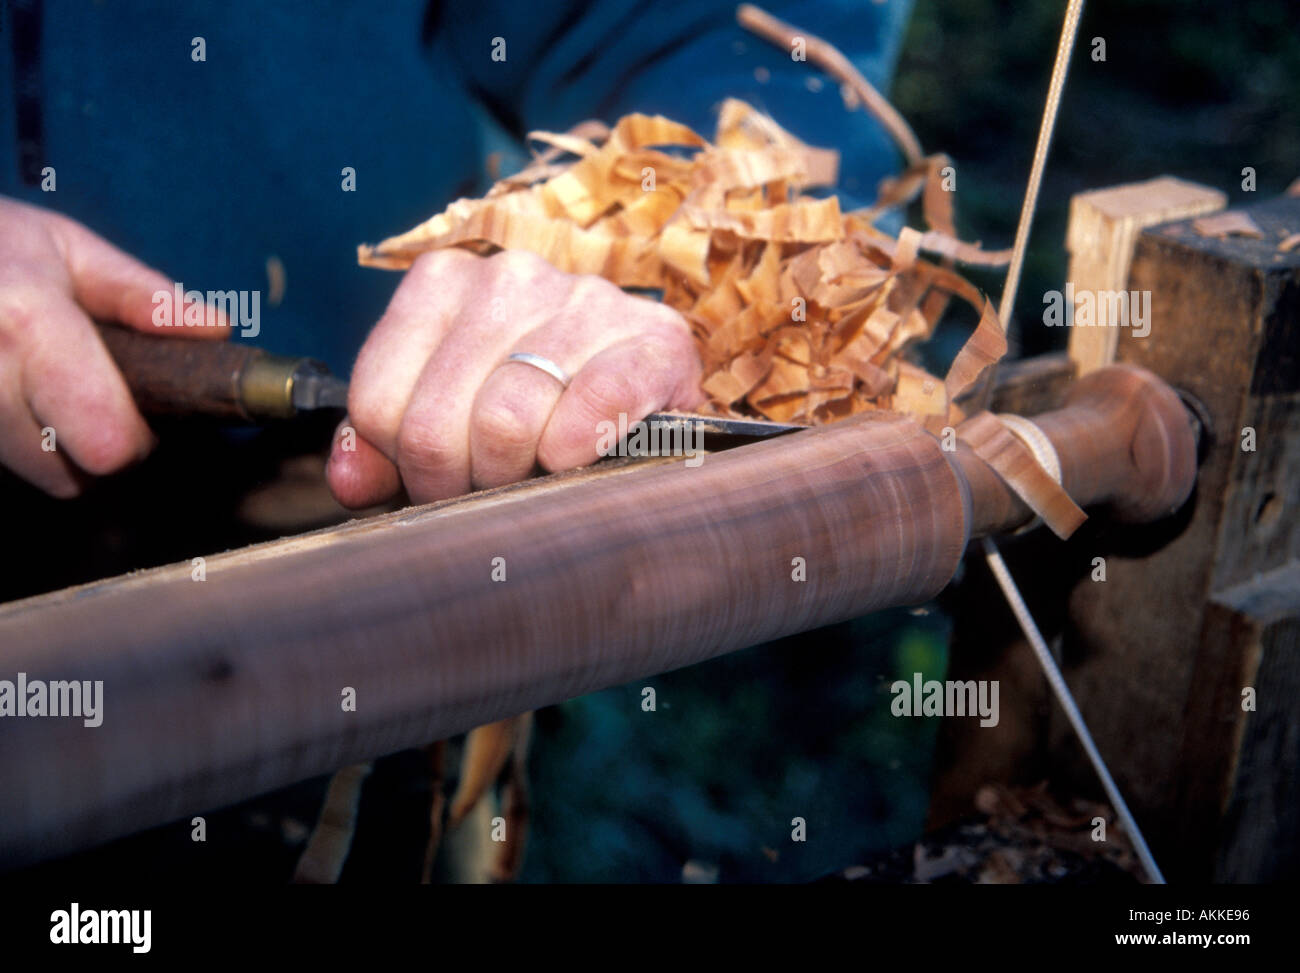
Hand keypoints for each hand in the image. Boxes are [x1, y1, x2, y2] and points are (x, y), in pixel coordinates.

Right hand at [0, 196, 226, 496]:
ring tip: (49, 390)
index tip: (137, 410)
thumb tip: (214, 330)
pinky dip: (22, 442)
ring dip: (56, 450)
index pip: (107, 443)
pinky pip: (6, 464)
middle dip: (96, 446)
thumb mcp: (70, 249)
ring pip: (37, 477)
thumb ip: (144, 295)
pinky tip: (21, 399)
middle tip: (90, 396)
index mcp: (29, 324)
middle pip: (72, 475)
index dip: (135, 438)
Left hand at [328, 248, 703, 506]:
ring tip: (529, 478)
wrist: (655, 394)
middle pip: (435, 421)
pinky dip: (573, 451)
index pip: (377, 398)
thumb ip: (389, 440)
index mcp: (445, 282)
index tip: (436, 480)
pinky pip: (591, 408)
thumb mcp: (452, 409)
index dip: (400, 464)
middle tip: (482, 495)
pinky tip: (573, 459)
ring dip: (512, 477)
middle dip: (454, 483)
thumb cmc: (541, 404)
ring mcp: (584, 302)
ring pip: (505, 422)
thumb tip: (352, 481)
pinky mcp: (652, 342)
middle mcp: (511, 277)